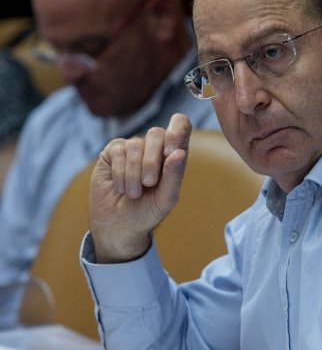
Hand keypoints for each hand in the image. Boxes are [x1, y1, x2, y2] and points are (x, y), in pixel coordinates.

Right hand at [88, 113, 191, 262]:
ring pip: (135, 145)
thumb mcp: (166, 198)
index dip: (177, 130)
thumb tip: (178, 152)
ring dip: (134, 173)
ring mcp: (132, 147)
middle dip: (152, 161)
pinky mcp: (112, 152)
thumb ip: (174, 176)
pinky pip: (118, 151)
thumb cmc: (148, 211)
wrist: (120, 224)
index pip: (181, 125)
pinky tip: (121, 187)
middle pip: (156, 133)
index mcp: (173, 154)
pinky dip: (120, 173)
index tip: (170, 151)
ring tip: (133, 193)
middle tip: (149, 183)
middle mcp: (154, 147)